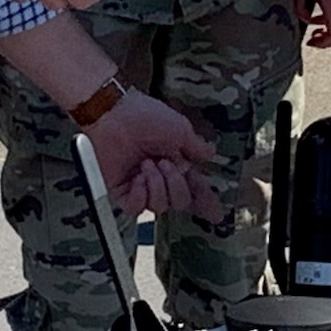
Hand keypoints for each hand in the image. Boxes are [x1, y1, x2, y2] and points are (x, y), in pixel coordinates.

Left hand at [84, 90, 223, 221]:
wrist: (115, 118)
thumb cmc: (144, 117)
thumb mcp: (179, 128)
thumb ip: (196, 146)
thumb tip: (210, 153)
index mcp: (176, 161)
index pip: (195, 187)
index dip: (206, 200)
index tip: (215, 214)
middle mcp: (161, 176)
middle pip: (181, 201)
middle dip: (177, 184)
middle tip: (166, 164)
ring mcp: (141, 185)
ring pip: (161, 206)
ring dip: (158, 185)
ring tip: (148, 165)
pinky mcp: (122, 192)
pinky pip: (138, 208)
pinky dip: (141, 194)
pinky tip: (138, 178)